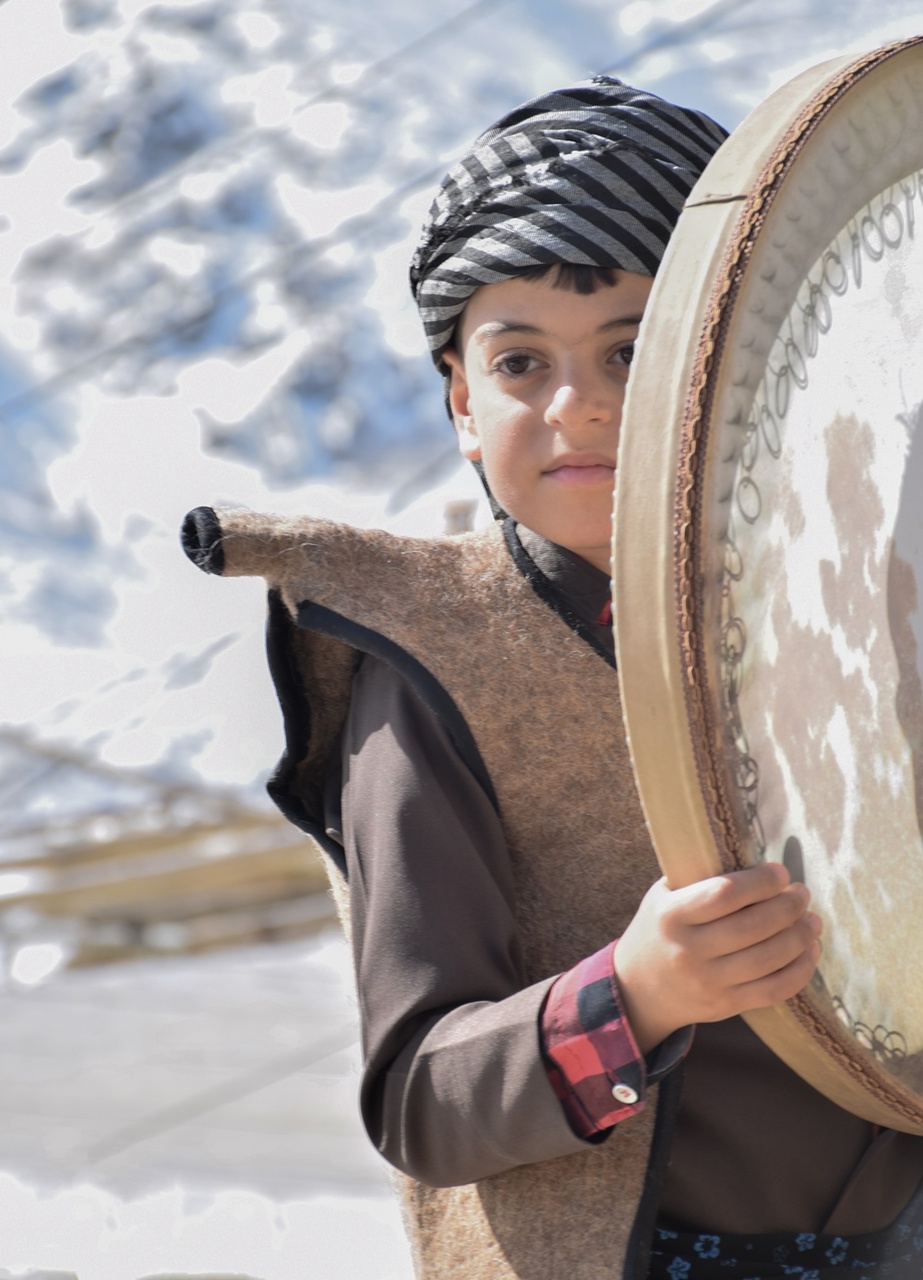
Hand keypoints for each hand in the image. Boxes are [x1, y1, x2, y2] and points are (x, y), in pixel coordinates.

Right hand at [612, 862, 821, 1054]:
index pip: (724, 894)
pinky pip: (774, 990)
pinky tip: (810, 951)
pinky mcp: (726, 1005)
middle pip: (753, 927)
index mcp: (671, 915)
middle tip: (802, 893)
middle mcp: (688, 950)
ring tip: (812, 920)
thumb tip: (758, 864)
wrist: (639, 989)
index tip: (780, 872)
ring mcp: (708, 982)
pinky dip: (800, 970)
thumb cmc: (660, 929)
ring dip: (800, 937)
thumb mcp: (664, 897)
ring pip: (768, 959)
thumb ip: (701, 882)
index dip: (760, 882)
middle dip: (788, 906)